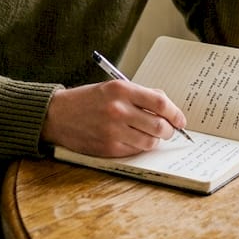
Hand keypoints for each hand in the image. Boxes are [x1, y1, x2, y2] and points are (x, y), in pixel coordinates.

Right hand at [42, 80, 187, 156]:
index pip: (160, 103)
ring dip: (155, 140)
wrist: (57, 115)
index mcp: (122, 90)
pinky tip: (132, 139)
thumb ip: (140, 95)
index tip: (181, 120)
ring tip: (149, 135)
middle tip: (168, 130)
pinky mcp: (108, 148)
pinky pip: (135, 150)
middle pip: (160, 125)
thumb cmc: (88, 100)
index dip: (176, 113)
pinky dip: (139, 147)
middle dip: (169, 130)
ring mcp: (113, 131)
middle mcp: (118, 110)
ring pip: (150, 142)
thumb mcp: (113, 87)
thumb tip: (166, 106)